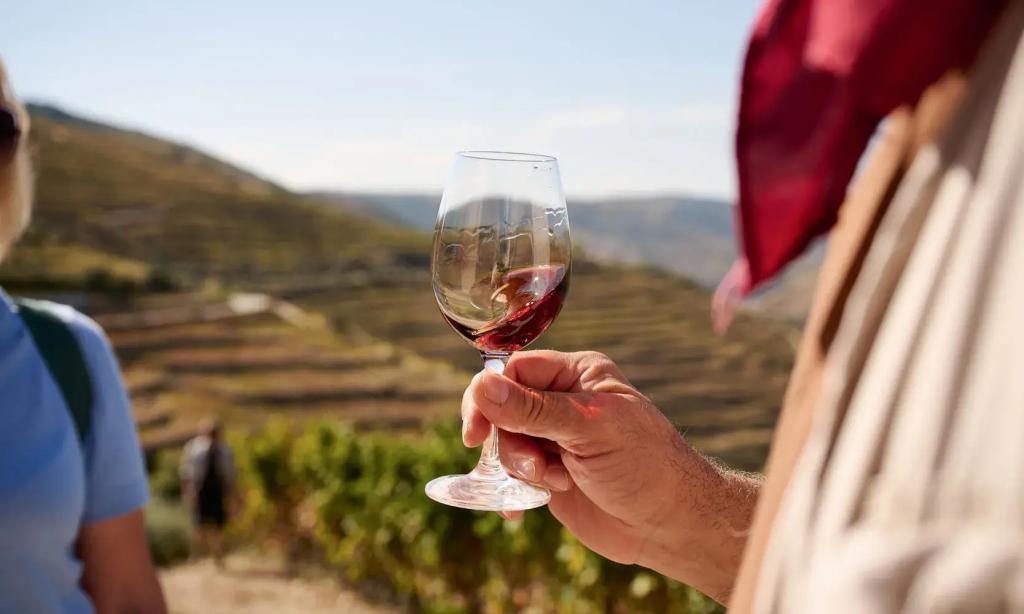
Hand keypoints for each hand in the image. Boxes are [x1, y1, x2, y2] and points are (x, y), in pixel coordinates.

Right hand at [462, 350, 757, 602]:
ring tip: (556, 482)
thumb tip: (481, 386)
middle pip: (502, 407)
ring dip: (521, 467)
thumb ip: (534, 410)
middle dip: (507, 438)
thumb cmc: (645, 465)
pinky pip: (512, 474)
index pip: (515, 370)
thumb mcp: (590, 429)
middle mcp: (563, 402)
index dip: (490, 396)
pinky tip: (517, 510)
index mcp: (578, 374)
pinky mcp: (550, 474)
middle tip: (520, 463)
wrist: (669, 525)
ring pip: (505, 443)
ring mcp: (555, 439)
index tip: (476, 430)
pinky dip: (510, 490)